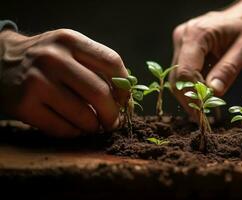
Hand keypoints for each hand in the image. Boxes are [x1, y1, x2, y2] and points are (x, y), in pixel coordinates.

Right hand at [0, 29, 127, 136]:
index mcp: (69, 41)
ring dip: (94, 127)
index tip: (124, 99)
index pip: (112, 62)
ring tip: (93, 125)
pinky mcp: (24, 106)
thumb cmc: (46, 58)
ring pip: (84, 116)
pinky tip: (74, 127)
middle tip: (113, 122)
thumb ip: (96, 65)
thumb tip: (125, 96)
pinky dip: (75, 133)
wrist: (0, 63)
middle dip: (113, 114)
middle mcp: (53, 59)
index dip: (124, 86)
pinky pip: (63, 129)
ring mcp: (37, 83)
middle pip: (100, 93)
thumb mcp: (69, 49)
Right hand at [170, 0, 241, 118]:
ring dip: (190, 95)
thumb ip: (229, 69)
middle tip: (203, 119)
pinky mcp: (184, 48)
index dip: (193, 95)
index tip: (204, 113)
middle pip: (177, 77)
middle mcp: (183, 37)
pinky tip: (205, 98)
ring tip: (206, 111)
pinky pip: (184, 72)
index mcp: (196, 34)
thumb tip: (213, 93)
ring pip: (177, 77)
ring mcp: (181, 42)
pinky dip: (193, 87)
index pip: (185, 71)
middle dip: (189, 99)